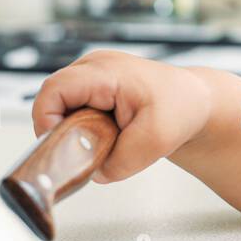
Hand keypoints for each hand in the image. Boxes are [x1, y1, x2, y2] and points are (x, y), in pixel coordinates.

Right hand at [31, 50, 213, 182]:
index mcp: (105, 72)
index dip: (47, 122)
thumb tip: (95, 172)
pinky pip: (72, 111)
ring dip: (76, 131)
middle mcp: (93, 67)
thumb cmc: (181, 108)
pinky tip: (106, 135)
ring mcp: (91, 76)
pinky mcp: (93, 89)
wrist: (194, 103)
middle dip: (64, 131)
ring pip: (60, 108)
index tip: (63, 147)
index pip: (53, 91)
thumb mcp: (157, 141)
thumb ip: (121, 162)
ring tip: (105, 140)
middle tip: (88, 150)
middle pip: (51, 100)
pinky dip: (84, 128)